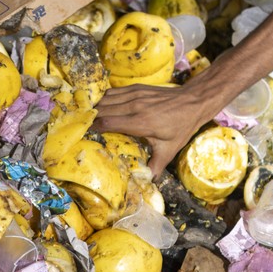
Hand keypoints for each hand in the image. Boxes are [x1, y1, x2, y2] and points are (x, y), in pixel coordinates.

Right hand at [94, 83, 216, 175]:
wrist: (193, 102)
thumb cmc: (181, 127)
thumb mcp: (169, 150)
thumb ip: (155, 167)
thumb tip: (146, 184)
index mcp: (140, 122)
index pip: (108, 123)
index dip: (93, 127)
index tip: (83, 133)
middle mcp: (135, 106)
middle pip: (103, 110)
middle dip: (90, 117)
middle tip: (79, 126)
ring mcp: (135, 95)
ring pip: (106, 99)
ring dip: (95, 107)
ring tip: (86, 116)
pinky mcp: (137, 88)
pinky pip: (113, 92)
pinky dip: (104, 99)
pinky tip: (100, 106)